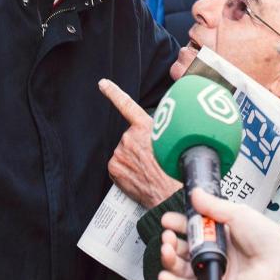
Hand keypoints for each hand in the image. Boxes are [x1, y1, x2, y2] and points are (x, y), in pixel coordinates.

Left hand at [100, 78, 181, 207]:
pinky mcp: (114, 167)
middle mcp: (130, 137)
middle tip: (154, 161)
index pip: (126, 105)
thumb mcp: (174, 141)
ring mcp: (120, 152)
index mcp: (147, 126)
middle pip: (131, 137)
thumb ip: (162, 131)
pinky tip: (138, 177)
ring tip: (149, 171)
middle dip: (139, 147)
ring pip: (125, 152)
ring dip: (133, 160)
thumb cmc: (177, 170)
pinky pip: (119, 166)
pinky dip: (126, 171)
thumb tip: (158, 132)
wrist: (172, 195)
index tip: (103, 84)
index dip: (113, 92)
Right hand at [157, 188, 279, 279]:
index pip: (193, 227)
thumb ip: (213, 205)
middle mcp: (217, 250)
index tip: (167, 220)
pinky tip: (165, 276)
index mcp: (221, 231)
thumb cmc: (266, 236)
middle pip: (185, 248)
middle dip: (171, 241)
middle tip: (167, 235)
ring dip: (170, 259)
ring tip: (166, 250)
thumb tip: (195, 193)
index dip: (179, 224)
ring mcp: (216, 269)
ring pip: (184, 268)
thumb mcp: (237, 213)